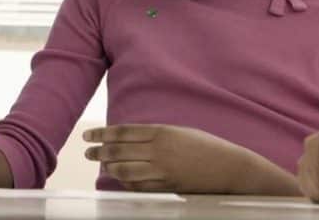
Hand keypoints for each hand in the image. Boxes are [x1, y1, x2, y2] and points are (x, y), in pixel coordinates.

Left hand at [84, 124, 261, 192]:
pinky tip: (121, 179)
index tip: (87, 136)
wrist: (231, 168)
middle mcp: (159, 150)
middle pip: (119, 150)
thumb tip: (128, 138)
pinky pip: (139, 186)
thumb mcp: (179, 132)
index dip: (101, 134)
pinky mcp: (168, 186)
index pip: (122, 132)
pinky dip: (126, 183)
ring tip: (104, 166)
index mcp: (161, 132)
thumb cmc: (206, 147)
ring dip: (110, 168)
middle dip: (99, 152)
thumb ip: (154, 135)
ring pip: (125, 169)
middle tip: (88, 153)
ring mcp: (163, 170)